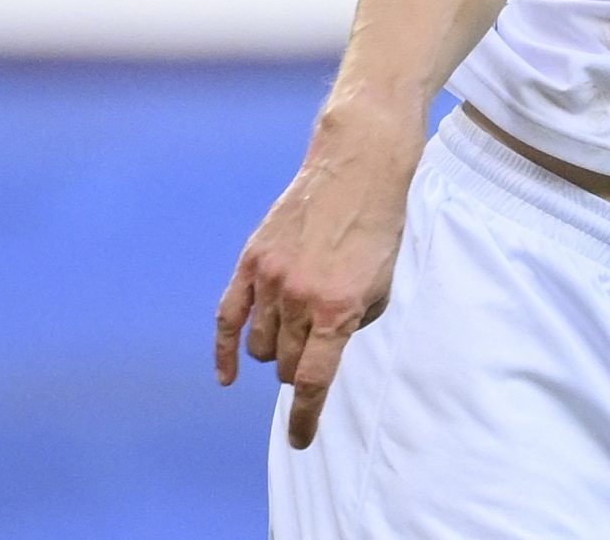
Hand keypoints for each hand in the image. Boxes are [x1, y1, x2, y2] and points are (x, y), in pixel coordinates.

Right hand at [214, 116, 420, 447]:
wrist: (358, 168)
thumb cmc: (380, 226)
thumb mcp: (384, 281)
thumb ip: (355, 322)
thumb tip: (325, 350)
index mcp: (339, 308)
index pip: (315, 380)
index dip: (306, 417)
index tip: (300, 441)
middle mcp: (300, 299)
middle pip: (287, 365)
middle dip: (301, 371)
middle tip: (314, 356)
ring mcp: (271, 281)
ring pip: (262, 346)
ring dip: (277, 352)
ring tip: (297, 331)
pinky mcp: (251, 263)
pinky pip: (227, 319)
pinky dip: (225, 351)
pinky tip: (228, 374)